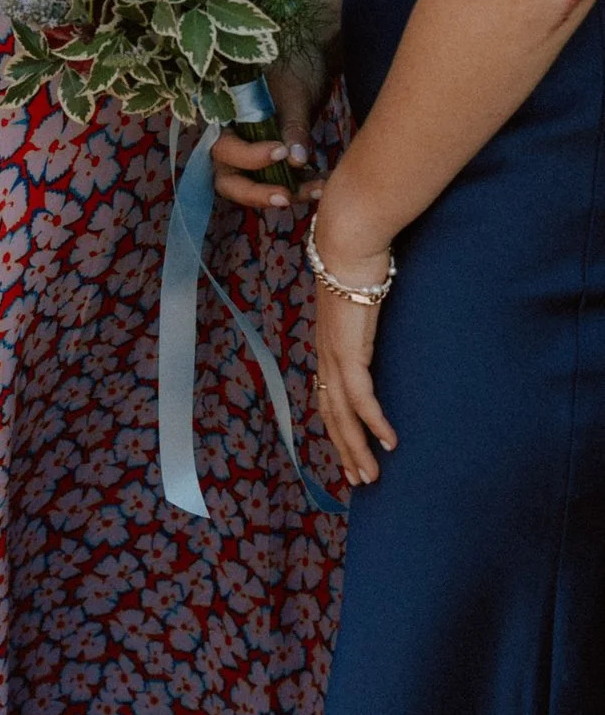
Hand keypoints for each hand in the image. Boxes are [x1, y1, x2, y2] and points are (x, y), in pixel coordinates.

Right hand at [209, 42, 330, 216]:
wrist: (310, 67)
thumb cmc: (294, 72)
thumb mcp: (295, 96)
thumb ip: (292, 127)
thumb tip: (295, 160)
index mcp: (225, 121)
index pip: (225, 149)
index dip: (249, 156)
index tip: (281, 152)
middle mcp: (232, 144)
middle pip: (230, 181)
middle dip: (256, 193)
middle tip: (285, 196)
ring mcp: (252, 158)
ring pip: (257, 188)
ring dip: (288, 193)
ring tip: (319, 190)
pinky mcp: (274, 165)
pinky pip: (282, 184)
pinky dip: (302, 187)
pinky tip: (325, 184)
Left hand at [308, 175, 397, 485]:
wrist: (347, 236)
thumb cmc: (356, 255)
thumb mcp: (359, 287)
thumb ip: (365, 301)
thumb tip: (378, 297)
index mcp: (326, 342)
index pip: (328, 394)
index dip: (337, 425)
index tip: (349, 449)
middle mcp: (325, 353)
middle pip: (331, 413)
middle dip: (345, 449)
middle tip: (358, 478)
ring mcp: (335, 354)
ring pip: (343, 414)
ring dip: (357, 448)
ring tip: (370, 475)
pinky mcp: (350, 350)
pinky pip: (362, 396)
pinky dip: (374, 422)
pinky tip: (388, 441)